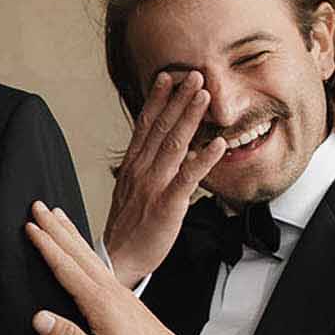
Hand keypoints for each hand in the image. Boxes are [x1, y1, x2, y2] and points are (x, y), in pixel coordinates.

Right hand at [25, 202, 183, 334]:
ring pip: (88, 254)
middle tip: (39, 206)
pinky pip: (98, 264)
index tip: (30, 226)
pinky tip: (82, 250)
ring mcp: (118, 292)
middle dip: (56, 227)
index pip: (66, 267)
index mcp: (100, 302)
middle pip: (77, 251)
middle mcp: (109, 290)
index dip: (46, 245)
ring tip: (58, 215)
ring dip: (70, 233)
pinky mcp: (123, 299)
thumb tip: (38, 318)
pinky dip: (84, 249)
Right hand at [102, 71, 227, 286]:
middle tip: (193, 74)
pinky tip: (216, 144)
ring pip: (173, 145)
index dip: (157, 99)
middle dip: (178, 99)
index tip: (167, 77)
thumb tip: (172, 153)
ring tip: (204, 95)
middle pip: (160, 127)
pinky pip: (187, 178)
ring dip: (190, 117)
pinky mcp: (167, 205)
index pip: (144, 125)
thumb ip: (150, 169)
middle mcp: (141, 170)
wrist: (117, 260)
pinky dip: (202, 159)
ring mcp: (153, 186)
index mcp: (132, 166)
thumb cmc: (128, 228)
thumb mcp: (133, 191)